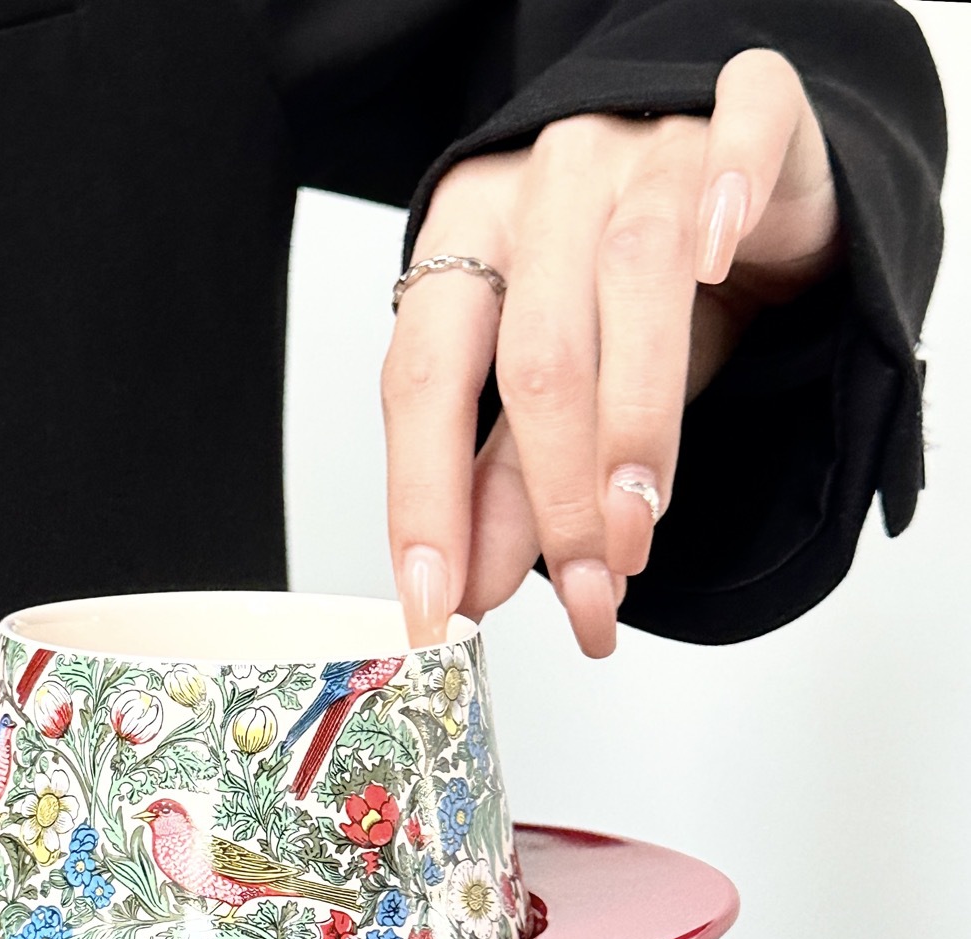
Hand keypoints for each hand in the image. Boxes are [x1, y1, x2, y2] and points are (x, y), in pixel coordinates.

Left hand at [385, 48, 842, 656]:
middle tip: (584, 593)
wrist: (724, 176)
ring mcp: (635, 143)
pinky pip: (739, 132)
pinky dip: (731, 197)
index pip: (423, 381)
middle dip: (554, 499)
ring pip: (633, 276)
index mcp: (462, 244)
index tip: (439, 602)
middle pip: (533, 354)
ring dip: (637, 426)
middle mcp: (537, 189)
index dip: (427, 501)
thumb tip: (474, 589)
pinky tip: (720, 261)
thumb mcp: (555, 397)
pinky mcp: (737, 111)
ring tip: (639, 529)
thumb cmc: (622, 294)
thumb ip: (506, 483)